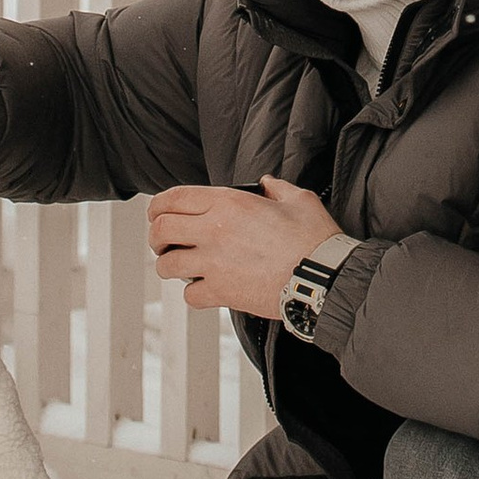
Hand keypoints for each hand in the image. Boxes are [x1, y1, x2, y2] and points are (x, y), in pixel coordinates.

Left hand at [147, 176, 336, 319]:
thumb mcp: (298, 199)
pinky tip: (205, 288)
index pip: (174, 198)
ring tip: (180, 265)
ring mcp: (214, 264)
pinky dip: (193, 293)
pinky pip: (189, 295)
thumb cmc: (313, 240)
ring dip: (170, 264)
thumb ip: (277, 188)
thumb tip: (267, 183)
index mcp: (229, 203)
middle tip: (163, 240)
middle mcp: (215, 231)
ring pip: (167, 265)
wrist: (322, 278)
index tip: (157, 212)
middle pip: (161, 230)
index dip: (158, 205)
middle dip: (156, 235)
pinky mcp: (221, 292)